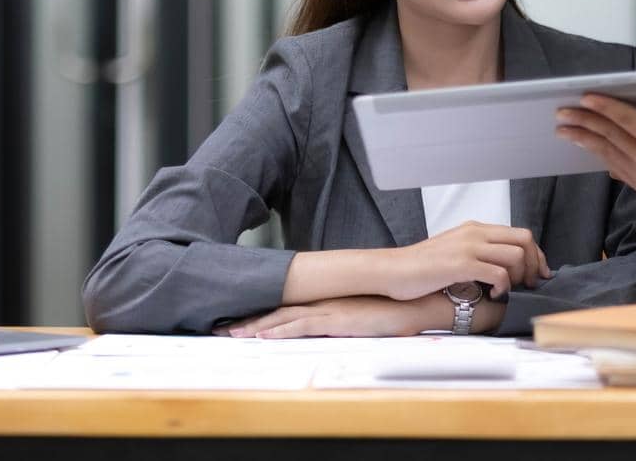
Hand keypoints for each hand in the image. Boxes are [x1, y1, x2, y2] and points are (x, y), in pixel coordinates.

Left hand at [216, 294, 447, 338]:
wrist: (415, 302)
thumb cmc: (393, 310)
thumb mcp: (360, 316)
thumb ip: (341, 318)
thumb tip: (328, 326)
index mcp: (326, 301)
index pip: (286, 308)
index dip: (260, 314)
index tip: (238, 322)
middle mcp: (322, 302)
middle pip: (277, 311)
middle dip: (248, 321)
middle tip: (220, 329)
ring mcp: (328, 309)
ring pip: (283, 318)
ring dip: (256, 327)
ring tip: (231, 334)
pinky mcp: (338, 320)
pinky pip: (303, 325)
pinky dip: (281, 330)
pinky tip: (264, 335)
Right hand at [381, 221, 549, 300]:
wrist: (392, 270)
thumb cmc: (419, 267)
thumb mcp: (453, 251)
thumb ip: (476, 253)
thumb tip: (501, 268)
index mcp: (474, 229)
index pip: (520, 233)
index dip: (536, 255)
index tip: (538, 274)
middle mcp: (474, 233)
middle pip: (524, 239)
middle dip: (535, 264)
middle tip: (529, 284)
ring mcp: (468, 247)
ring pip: (516, 255)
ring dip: (520, 277)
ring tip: (508, 290)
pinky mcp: (461, 264)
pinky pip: (499, 273)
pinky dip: (504, 286)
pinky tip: (494, 294)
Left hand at [555, 55, 635, 194]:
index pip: (628, 122)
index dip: (606, 107)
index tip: (584, 96)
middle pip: (612, 138)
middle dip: (585, 122)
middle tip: (561, 111)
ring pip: (608, 153)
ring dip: (583, 138)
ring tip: (562, 127)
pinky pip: (612, 163)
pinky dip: (595, 149)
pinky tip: (579, 138)